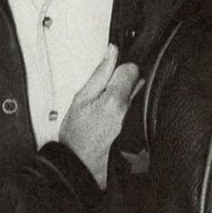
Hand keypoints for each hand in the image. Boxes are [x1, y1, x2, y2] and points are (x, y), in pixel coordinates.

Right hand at [60, 44, 139, 189]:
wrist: (80, 160)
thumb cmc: (76, 133)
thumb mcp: (81, 98)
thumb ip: (99, 74)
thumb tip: (112, 52)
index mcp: (115, 99)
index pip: (131, 68)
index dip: (118, 64)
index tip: (108, 67)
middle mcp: (127, 108)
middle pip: (135, 78)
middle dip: (120, 75)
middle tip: (102, 84)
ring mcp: (130, 116)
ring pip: (134, 90)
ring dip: (121, 87)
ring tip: (102, 96)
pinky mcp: (129, 122)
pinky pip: (130, 103)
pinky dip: (120, 99)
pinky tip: (106, 106)